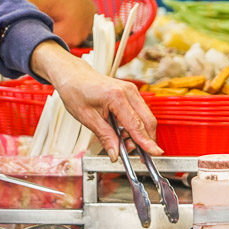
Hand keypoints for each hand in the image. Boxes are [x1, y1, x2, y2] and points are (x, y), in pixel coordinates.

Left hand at [30, 41, 160, 160]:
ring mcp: (131, 91)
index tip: (155, 153)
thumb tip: (115, 154)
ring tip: (121, 141)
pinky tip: (123, 131)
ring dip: (139, 134)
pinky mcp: (131, 93)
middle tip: (130, 152)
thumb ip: (105, 137)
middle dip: (144, 140)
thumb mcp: (87, 118)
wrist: (73, 75)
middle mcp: (128, 91)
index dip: (146, 142)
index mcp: (116, 96)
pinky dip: (135, 125)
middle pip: (148, 121)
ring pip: (146, 118)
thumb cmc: (76, 91)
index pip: (136, 125)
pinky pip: (140, 113)